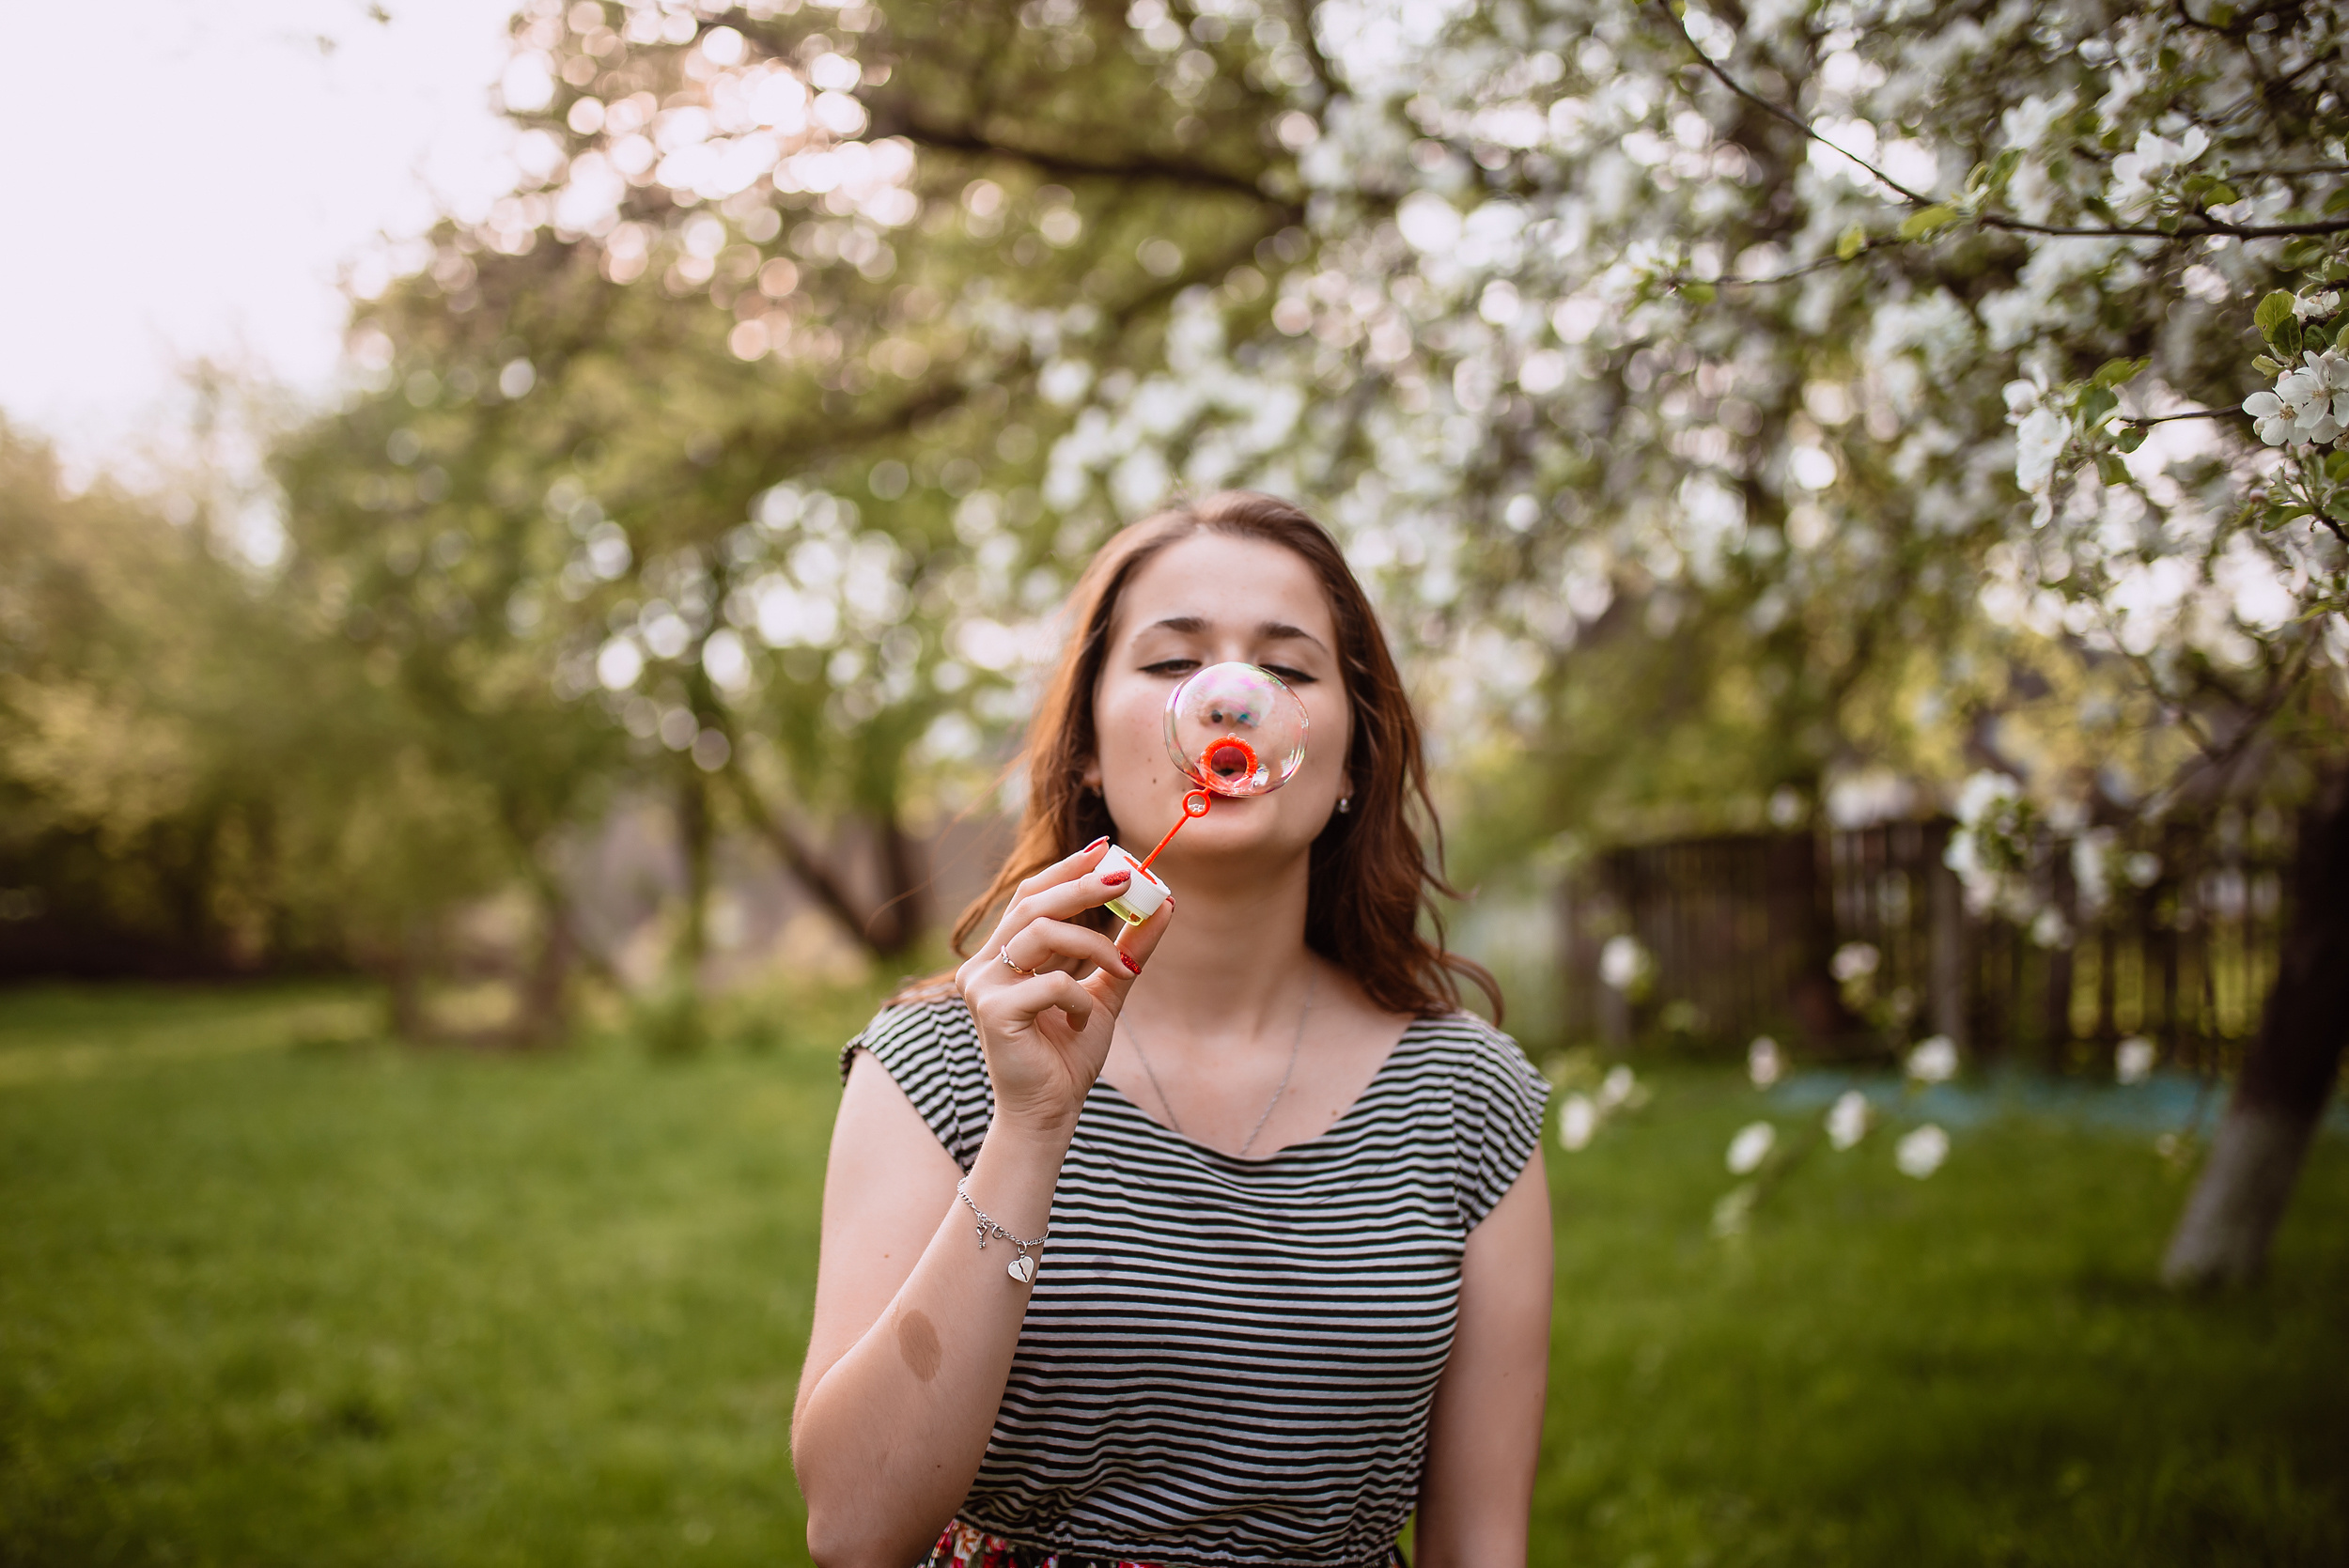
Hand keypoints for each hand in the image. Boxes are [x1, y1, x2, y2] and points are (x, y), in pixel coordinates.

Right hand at [955, 839, 1174, 1138]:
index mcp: (1002, 954)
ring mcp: (981, 985)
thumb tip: (1164, 903)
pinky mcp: (992, 1011)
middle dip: (1083, 887)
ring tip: (1123, 968)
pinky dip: (1079, 996)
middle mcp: (983, 964)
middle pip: (1033, 903)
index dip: (1066, 870)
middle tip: (1127, 878)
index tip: (1105, 850)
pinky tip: (1084, 1018)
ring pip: (1040, 932)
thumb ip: (1127, 949)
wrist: (1050, 1112)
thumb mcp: (1107, 990)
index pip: (1029, 895)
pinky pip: (1049, 982)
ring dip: (1093, 945)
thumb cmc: (1069, 1053)